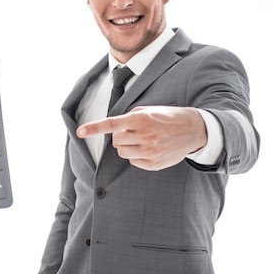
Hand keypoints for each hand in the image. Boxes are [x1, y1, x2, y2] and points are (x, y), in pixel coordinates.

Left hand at [76, 106, 206, 170]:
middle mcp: (145, 135)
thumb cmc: (167, 117)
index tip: (79, 131)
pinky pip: (132, 161)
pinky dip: (136, 155)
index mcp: (141, 119)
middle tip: (134, 131)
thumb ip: (129, 117)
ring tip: (142, 139)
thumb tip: (114, 129)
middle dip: (120, 136)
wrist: (194, 130)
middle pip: (115, 140)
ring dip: (127, 146)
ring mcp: (150, 151)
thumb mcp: (149, 110)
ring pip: (122, 152)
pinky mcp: (154, 164)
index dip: (94, 128)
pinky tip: (150, 149)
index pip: (112, 124)